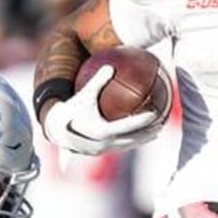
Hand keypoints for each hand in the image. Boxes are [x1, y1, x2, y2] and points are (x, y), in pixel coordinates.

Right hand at [41, 66, 161, 155]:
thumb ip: (98, 81)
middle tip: (161, 124)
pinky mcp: (100, 152)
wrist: (56, 129)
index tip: (156, 113)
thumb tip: (110, 66)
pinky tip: (138, 135)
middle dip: (148, 133)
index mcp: (102, 130)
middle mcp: (104, 143)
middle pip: (132, 139)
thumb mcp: (84, 94)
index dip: (143, 120)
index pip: (129, 125)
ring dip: (142, 140)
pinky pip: (120, 147)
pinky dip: (131, 141)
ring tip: (155, 133)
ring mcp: (102, 149)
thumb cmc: (71, 109)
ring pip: (127, 146)